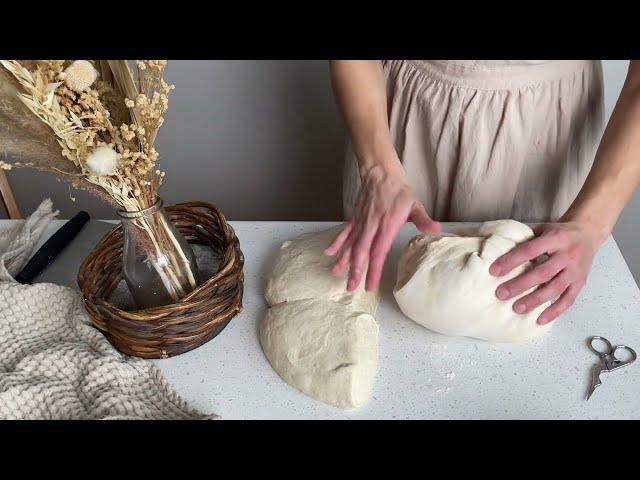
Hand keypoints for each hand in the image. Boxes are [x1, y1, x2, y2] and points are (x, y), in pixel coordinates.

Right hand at [325, 164, 440, 291]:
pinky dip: (337, 242)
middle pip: (361, 252)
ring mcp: (361, 223)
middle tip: (350, 287)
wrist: (381, 174)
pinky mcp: (355, 218)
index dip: (373, 270)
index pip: (378, 252)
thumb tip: (436, 231)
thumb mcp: (415, 205)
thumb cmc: (399, 192)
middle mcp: (371, 227)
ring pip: (350, 244)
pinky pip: (344, 232)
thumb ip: (423, 220)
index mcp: (386, 226)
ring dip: (343, 260)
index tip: (369, 285)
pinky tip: (329, 252)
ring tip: (335, 274)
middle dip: (355, 271)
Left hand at [489, 222, 604, 324]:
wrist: (588, 233)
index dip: (511, 261)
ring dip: (535, 300)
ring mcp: (576, 270)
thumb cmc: (559, 232)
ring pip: (555, 288)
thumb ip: (524, 237)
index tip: (494, 271)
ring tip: (517, 309)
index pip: (530, 250)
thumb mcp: (542, 227)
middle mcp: (568, 254)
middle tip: (501, 294)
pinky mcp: (581, 282)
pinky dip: (555, 311)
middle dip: (520, 285)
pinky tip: (540, 319)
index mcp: (556, 238)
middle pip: (542, 273)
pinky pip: (568, 299)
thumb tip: (497, 246)